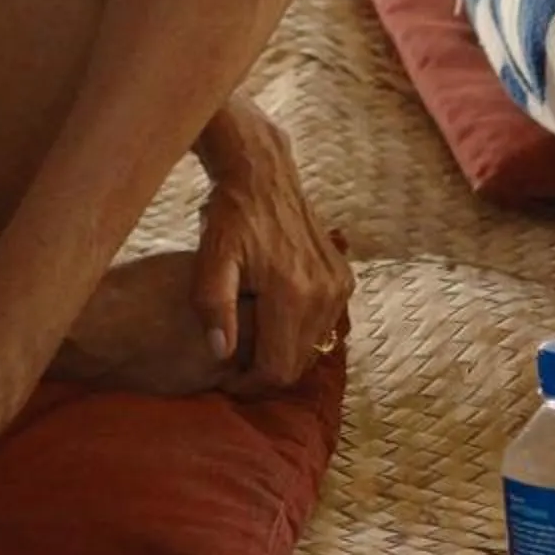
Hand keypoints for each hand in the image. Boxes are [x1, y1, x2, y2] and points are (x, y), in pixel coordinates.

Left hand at [193, 101, 350, 388]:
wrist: (260, 171)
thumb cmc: (229, 213)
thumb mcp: (211, 256)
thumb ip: (213, 305)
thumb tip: (221, 353)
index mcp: (293, 293)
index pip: (278, 368)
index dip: (250, 383)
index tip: (226, 378)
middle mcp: (324, 293)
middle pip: (298, 362)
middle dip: (266, 369)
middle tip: (235, 361)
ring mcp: (339, 285)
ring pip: (312, 346)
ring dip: (284, 350)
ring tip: (250, 338)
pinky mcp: (343, 277)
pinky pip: (324, 324)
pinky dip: (300, 330)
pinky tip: (273, 317)